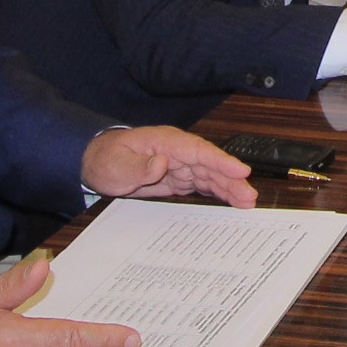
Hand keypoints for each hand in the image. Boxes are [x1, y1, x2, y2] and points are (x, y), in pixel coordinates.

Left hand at [83, 124, 257, 205]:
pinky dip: (217, 193)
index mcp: (166, 143)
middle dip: (232, 180)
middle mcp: (178, 152)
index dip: (221, 161)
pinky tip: (231, 202)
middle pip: (210, 165)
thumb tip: (162, 164)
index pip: (199, 151)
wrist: (96, 163)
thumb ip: (138, 166)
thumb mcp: (116, 165)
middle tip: (250, 196)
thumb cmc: (105, 160)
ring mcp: (179, 165)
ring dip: (229, 188)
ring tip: (248, 203)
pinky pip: (202, 185)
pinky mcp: (178, 178)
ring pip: (210, 176)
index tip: (241, 171)